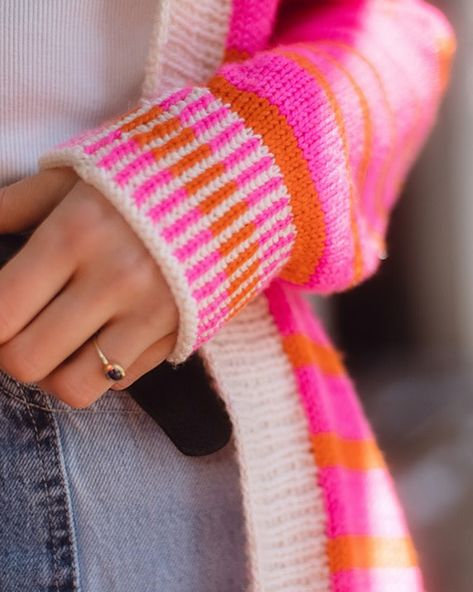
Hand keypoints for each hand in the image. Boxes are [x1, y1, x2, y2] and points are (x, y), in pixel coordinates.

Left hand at [0, 167, 177, 406]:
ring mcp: (153, 315)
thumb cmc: (143, 177)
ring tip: (63, 345)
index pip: (2, 313)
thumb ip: (13, 206)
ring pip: (76, 388)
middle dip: (15, 351)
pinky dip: (105, 368)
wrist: (233, 186)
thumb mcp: (73, 175)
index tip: (1, 314)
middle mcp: (114, 282)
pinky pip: (123, 381)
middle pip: (28, 360)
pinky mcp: (180, 334)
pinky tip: (108, 336)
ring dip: (58, 373)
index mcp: (76, 234)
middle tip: (25, 329)